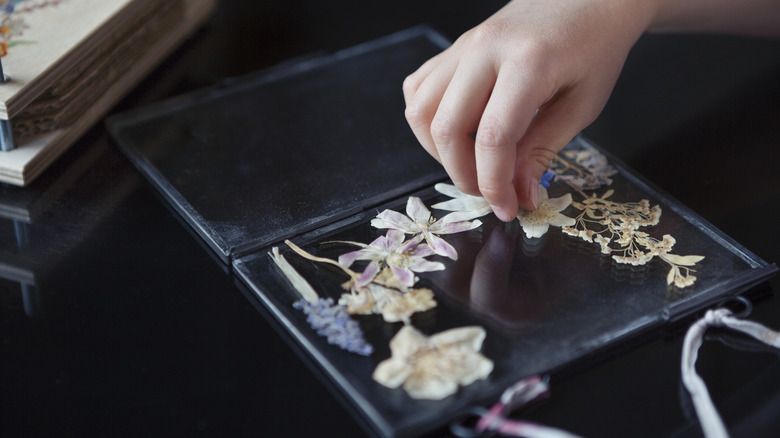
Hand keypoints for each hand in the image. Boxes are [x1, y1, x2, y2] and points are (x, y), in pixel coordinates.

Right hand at [403, 0, 654, 220]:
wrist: (587, 0)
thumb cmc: (594, 50)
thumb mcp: (582, 106)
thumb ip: (542, 150)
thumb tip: (517, 196)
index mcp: (528, 62)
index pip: (493, 137)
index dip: (495, 184)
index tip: (507, 209)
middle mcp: (485, 49)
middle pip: (446, 127)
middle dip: (463, 175)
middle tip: (489, 192)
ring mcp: (461, 45)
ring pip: (420, 110)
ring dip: (438, 151)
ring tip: (470, 165)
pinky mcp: (451, 48)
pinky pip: (418, 89)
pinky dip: (427, 121)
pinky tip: (455, 133)